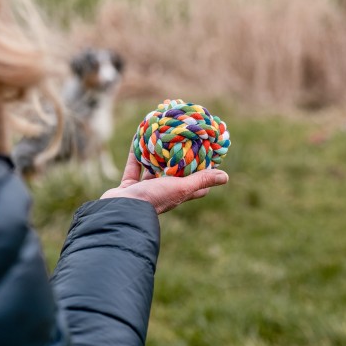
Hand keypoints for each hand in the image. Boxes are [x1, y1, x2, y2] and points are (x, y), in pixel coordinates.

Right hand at [100, 145, 228, 213]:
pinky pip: (134, 166)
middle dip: (177, 157)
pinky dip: (136, 152)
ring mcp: (144, 190)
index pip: (196, 186)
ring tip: (161, 135)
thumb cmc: (154, 198)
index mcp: (177, 194)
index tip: (207, 156)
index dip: (202, 173)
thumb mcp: (180, 188)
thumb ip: (200, 180)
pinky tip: (139, 137)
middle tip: (182, 139)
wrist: (120, 209)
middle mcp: (162, 192)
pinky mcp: (128, 186)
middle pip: (173, 173)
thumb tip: (226, 177)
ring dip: (155, 153)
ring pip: (151, 168)